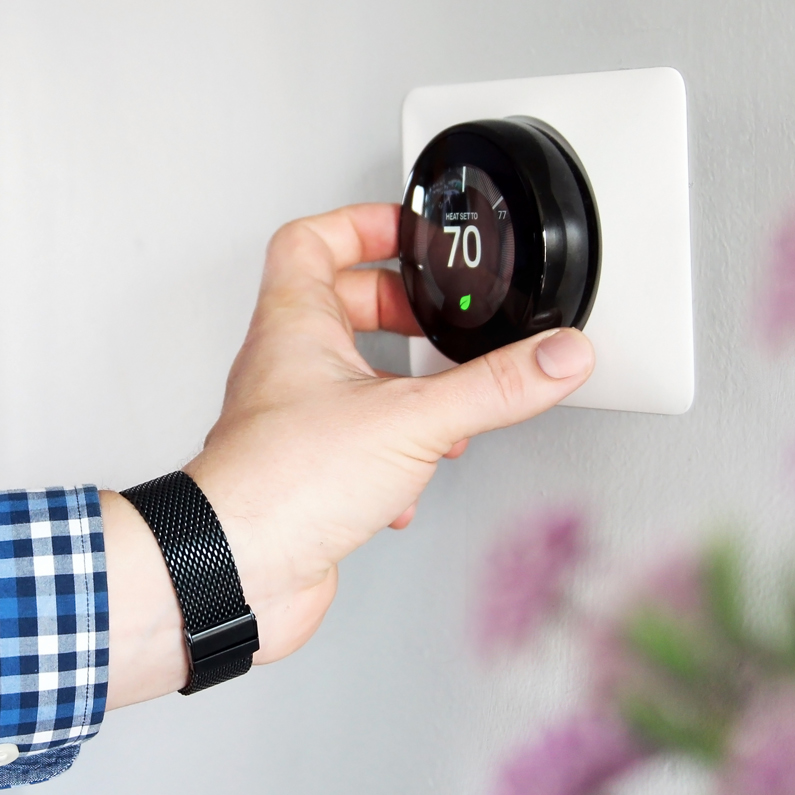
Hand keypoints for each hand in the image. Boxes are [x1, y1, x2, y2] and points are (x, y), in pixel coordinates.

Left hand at [106, 203, 594, 704]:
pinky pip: (349, 446)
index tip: (410, 229)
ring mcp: (289, 422)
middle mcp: (284, 367)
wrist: (237, 569)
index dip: (362, 224)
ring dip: (399, 390)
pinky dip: (388, 456)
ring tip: (440, 406)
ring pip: (347, 380)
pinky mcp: (302, 475)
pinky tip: (409, 484)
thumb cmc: (281, 483)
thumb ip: (494, 388)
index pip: (312, 240)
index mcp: (295, 325)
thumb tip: (557, 355)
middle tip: (436, 321)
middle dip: (396, 312)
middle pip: (337, 307)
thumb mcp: (413, 420)